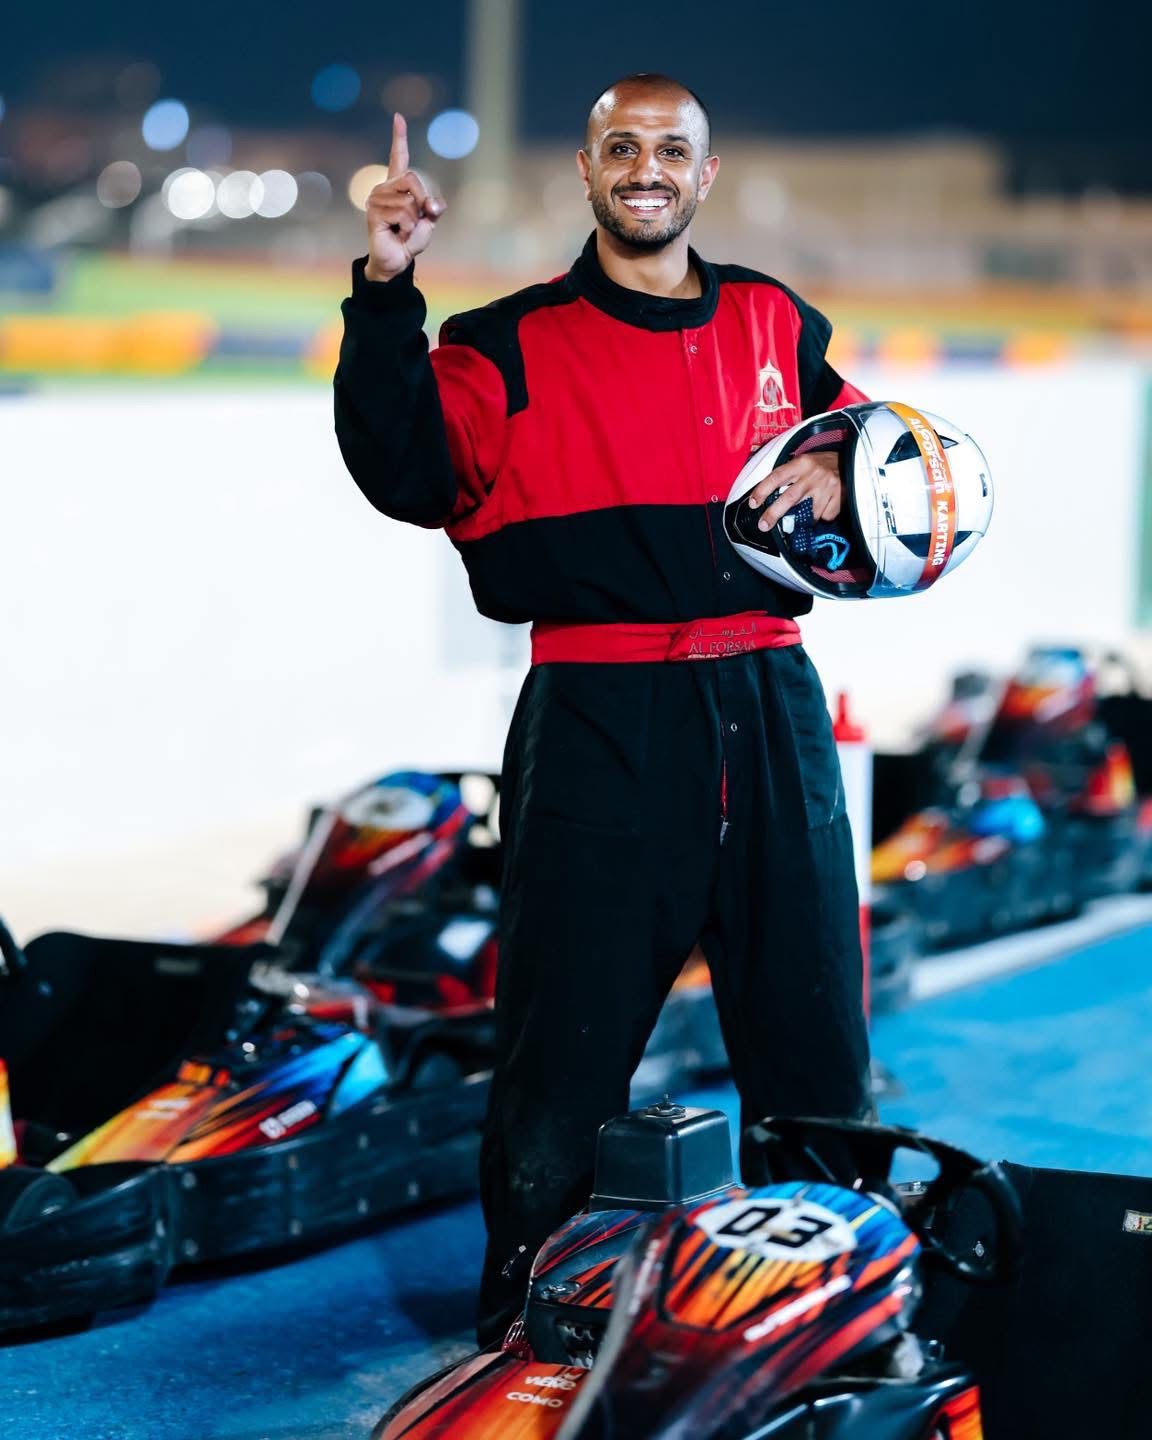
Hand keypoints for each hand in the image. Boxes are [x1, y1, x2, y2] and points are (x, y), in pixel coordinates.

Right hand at [364, 114, 445, 281]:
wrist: (396, 261)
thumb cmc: (410, 240)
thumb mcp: (428, 222)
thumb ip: (433, 208)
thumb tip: (433, 205)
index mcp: (397, 185)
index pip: (398, 157)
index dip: (399, 137)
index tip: (398, 117)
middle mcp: (384, 188)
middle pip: (413, 178)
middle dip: (423, 201)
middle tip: (419, 220)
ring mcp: (376, 199)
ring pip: (410, 202)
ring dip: (414, 221)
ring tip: (403, 230)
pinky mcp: (374, 213)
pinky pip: (402, 214)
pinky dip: (407, 228)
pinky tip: (397, 233)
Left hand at [746, 451, 841, 530]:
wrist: (850, 462)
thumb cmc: (821, 464)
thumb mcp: (803, 462)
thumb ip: (788, 474)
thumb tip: (767, 493)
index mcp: (801, 464)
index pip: (776, 477)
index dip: (762, 490)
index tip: (753, 503)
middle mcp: (812, 475)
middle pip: (789, 498)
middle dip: (773, 513)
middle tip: (763, 525)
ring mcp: (826, 487)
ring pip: (808, 512)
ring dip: (802, 519)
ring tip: (800, 522)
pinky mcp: (838, 498)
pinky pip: (824, 516)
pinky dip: (820, 518)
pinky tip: (821, 512)